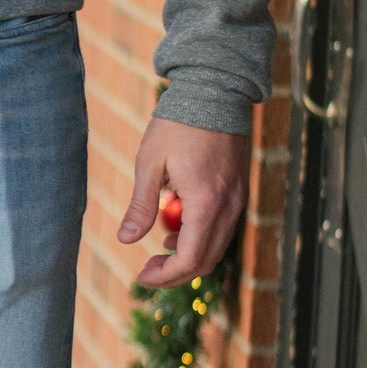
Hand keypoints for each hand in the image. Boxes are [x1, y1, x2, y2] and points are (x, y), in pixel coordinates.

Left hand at [117, 115, 248, 285]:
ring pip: (217, 246)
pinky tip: (177, 229)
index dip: (165, 276)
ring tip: (159, 250)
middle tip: (147, 271)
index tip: (141, 276)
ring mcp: (239, 199)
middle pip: (206, 260)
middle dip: (176, 273)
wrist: (215, 91)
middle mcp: (229, 207)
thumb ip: (141, 206)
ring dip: (189, 256)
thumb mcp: (150, 164)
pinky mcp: (240, 190)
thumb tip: (126, 240)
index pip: (189, 260)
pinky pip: (223, 227)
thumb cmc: (178, 124)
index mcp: (206, 203)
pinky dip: (201, 237)